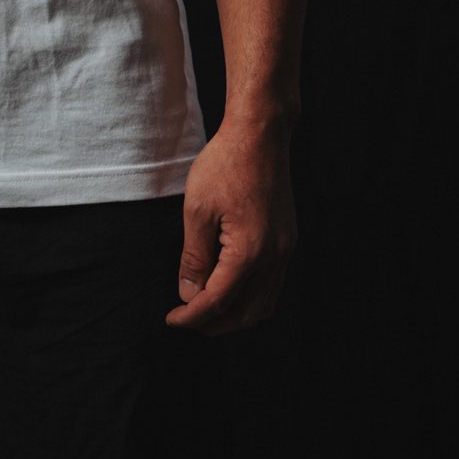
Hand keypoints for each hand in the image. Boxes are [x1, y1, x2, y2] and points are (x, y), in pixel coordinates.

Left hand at [164, 122, 296, 333]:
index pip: (218, 302)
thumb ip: (194, 258)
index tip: (171, 319)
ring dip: (235, 314)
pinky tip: (229, 287)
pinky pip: (272, 285)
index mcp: (249, 252)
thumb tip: (189, 294)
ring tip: (205, 308)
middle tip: (186, 318)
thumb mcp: (197, 210)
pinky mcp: (287, 239)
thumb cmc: (225, 165)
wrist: (259, 135)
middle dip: (214, 323)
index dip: (191, 316)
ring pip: (264, 304)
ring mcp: (285, 249)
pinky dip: (251, 297)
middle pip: (246, 313)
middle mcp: (274, 257)